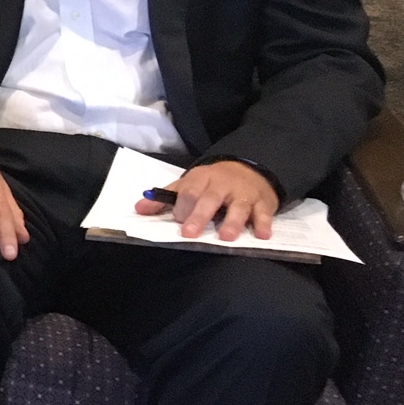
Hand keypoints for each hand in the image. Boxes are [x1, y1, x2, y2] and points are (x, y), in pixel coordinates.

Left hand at [136, 161, 278, 241]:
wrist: (251, 167)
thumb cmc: (213, 182)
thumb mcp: (189, 184)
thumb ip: (165, 197)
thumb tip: (139, 209)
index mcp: (201, 178)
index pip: (189, 191)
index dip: (182, 206)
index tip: (178, 220)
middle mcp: (222, 185)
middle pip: (210, 199)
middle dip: (199, 216)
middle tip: (190, 233)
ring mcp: (244, 193)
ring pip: (238, 207)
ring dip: (232, 222)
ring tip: (225, 237)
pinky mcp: (263, 202)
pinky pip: (264, 213)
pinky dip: (264, 223)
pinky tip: (262, 235)